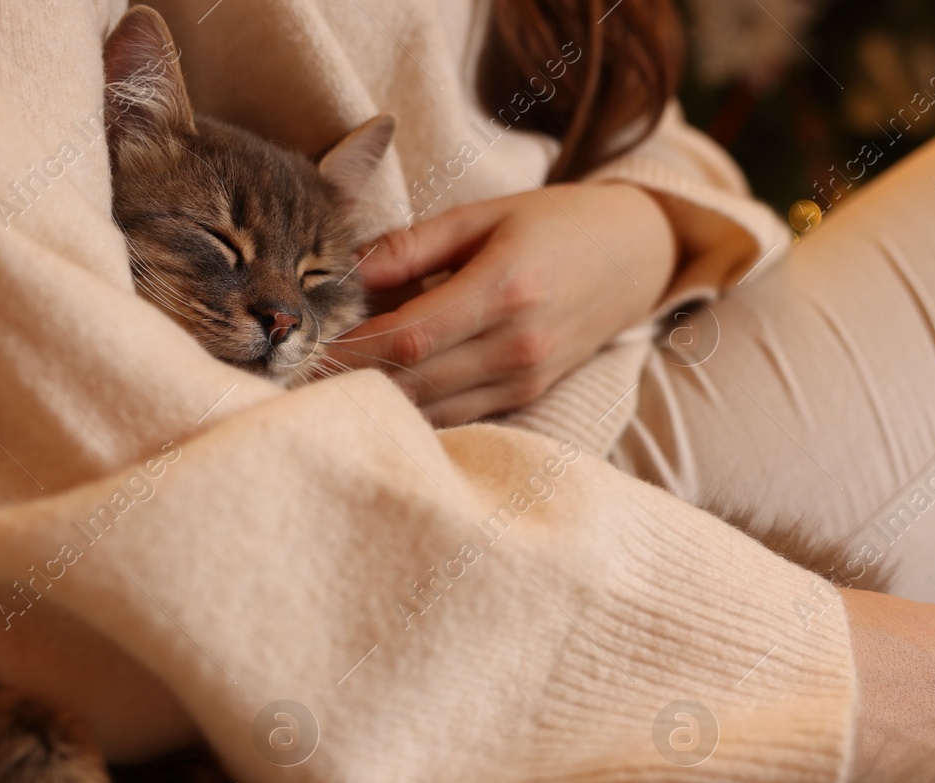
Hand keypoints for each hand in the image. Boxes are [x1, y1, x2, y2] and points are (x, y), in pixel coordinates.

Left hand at [330, 183, 676, 426]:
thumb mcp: (485, 215)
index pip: (408, 336)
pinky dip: (415, 408)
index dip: (350, 349)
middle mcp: (517, 345)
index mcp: (505, 289)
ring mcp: (525, 379)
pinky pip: (457, 416)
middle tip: (296, 376)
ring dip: (377, 402)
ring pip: (431, 409)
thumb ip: (412, 245)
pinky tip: (378, 395)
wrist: (639, 257)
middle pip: (413, 381)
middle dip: (350, 382)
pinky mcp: (527, 398)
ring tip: (325, 390)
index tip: (304, 347)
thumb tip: (344, 272)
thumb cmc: (558, 222)